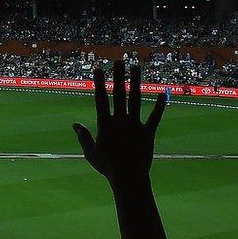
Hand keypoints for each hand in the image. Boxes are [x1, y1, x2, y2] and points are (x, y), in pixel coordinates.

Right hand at [72, 61, 166, 184]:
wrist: (128, 178)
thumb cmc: (107, 167)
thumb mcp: (90, 153)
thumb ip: (83, 137)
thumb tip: (74, 124)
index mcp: (105, 124)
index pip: (101, 99)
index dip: (100, 83)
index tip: (99, 69)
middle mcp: (120, 121)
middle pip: (119, 94)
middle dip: (119, 76)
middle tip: (118, 61)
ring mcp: (135, 126)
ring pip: (136, 100)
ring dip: (136, 82)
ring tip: (136, 67)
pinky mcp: (148, 133)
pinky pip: (154, 117)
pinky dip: (159, 106)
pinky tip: (162, 94)